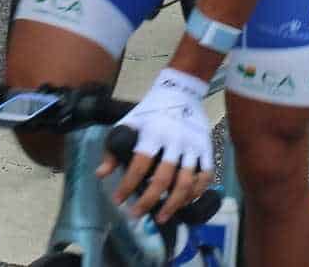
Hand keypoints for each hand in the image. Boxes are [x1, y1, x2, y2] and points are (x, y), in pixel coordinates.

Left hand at [98, 67, 213, 223]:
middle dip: (148, 201)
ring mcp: (193, 146)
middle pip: (163, 179)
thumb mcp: (129, 123)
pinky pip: (205, 176)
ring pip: (186, 183)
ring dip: (173, 204)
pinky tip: (184, 203)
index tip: (118, 201)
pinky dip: (196, 193)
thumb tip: (100, 175)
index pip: (139, 165)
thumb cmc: (151, 111)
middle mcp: (175, 140)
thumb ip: (113, 149)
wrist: (181, 91)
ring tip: (161, 217)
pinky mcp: (207, 148)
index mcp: (153, 133)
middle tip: (136, 215)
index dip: (127, 186)